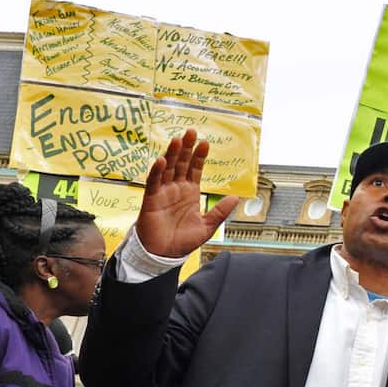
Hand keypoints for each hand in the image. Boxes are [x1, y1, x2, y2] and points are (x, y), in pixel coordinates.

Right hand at [136, 130, 238, 257]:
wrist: (164, 254)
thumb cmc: (183, 241)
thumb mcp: (207, 226)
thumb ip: (219, 212)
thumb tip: (236, 198)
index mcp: (190, 192)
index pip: (195, 169)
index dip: (200, 156)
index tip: (205, 143)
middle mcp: (176, 188)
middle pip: (182, 163)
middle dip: (187, 148)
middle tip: (191, 132)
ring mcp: (163, 192)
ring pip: (168, 168)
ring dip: (172, 154)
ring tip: (178, 140)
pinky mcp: (151, 199)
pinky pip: (154, 182)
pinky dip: (157, 171)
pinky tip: (162, 160)